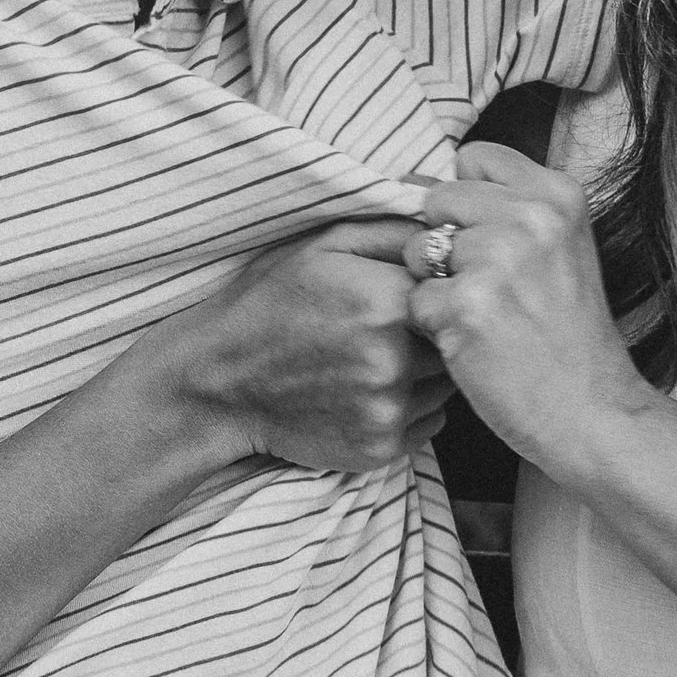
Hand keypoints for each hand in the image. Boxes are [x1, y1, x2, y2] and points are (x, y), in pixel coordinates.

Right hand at [176, 221, 454, 477]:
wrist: (219, 383)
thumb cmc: (271, 302)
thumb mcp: (325, 244)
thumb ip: (396, 231)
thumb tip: (452, 228)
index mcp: (389, 300)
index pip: (457, 290)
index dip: (440, 289)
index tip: (415, 290)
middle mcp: (395, 359)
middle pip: (457, 341)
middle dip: (436, 331)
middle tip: (394, 326)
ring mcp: (389, 409)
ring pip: (448, 384)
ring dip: (428, 371)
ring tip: (377, 357)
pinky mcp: (382, 449)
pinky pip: (432, 422)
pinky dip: (413, 407)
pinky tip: (371, 390)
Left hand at [400, 145, 653, 470]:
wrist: (593, 410)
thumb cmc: (567, 334)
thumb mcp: (561, 248)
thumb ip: (510, 208)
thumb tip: (423, 181)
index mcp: (558, 194)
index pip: (474, 156)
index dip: (467, 201)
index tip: (490, 240)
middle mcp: (531, 217)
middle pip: (437, 199)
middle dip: (445, 243)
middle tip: (488, 289)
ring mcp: (499, 260)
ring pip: (418, 250)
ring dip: (435, 286)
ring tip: (483, 317)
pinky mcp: (467, 306)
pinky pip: (414, 300)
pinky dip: (433, 328)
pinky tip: (475, 345)